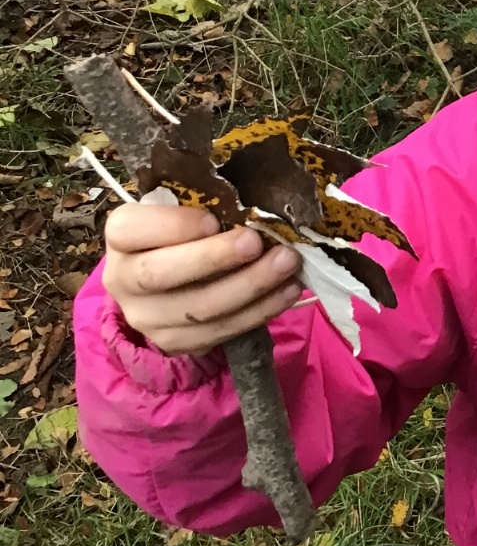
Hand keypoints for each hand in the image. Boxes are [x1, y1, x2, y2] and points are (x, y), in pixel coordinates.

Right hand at [103, 204, 301, 357]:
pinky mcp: (175, 342)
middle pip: (161, 274)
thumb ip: (203, 205)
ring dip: (250, 286)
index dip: (172, 226)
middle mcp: (122, 281)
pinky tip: (288, 289)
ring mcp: (147, 318)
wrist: (168, 284)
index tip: (213, 219)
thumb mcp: (181, 211)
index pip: (131, 230)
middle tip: (256, 241)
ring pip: (198, 309)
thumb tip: (254, 203)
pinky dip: (260, 311)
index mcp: (120, 237)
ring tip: (287, 263)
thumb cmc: (182, 234)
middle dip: (214, 258)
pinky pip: (221, 332)